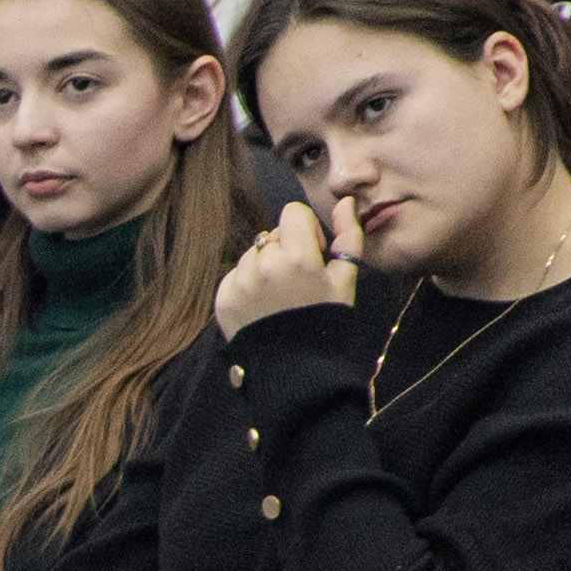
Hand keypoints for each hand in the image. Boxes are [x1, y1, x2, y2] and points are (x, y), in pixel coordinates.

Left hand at [214, 196, 357, 336]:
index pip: (292, 213)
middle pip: (274, 235)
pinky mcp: (223, 298)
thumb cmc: (326, 320)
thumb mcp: (345, 279)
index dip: (306, 230)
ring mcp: (239, 282)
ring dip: (266, 266)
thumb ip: (348, 235)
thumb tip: (344, 201)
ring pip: (253, 254)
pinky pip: (236, 275)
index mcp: (296, 256)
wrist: (295, 368)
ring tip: (279, 296)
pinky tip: (263, 306)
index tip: (313, 255)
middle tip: (297, 282)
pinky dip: (248, 284)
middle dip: (287, 250)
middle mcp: (263, 265)